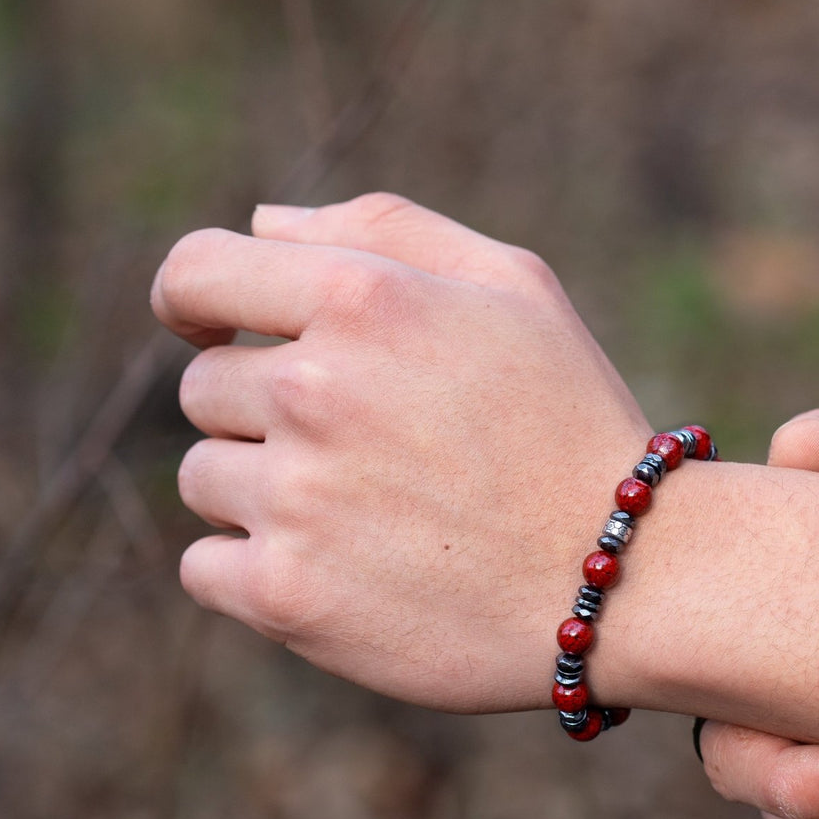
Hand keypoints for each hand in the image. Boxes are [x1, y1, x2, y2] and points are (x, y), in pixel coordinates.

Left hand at [157, 194, 651, 711]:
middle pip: (203, 390)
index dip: (192, 301)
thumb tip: (262, 223)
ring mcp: (297, 499)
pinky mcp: (287, 596)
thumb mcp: (515, 286)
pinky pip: (203, 567)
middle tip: (361, 449)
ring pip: (204, 478)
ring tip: (366, 515)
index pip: (194, 274)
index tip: (213, 331)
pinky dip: (253, 570)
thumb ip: (384, 228)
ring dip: (263, 492)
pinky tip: (337, 570)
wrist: (626, 579)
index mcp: (363, 297)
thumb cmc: (571, 422)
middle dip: (263, 410)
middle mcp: (315, 390)